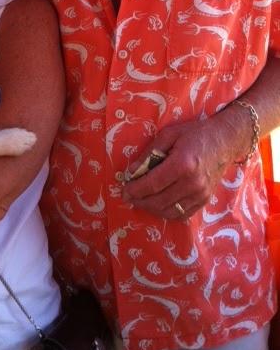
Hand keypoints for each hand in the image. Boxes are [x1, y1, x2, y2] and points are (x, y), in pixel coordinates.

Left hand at [122, 115, 237, 219]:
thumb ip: (149, 153)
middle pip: (159, 201)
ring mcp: (201, 194)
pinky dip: (167, 213)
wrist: (225, 141)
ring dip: (151, 209)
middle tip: (129, 196)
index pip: (152, 184)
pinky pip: (182, 214)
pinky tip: (157, 205)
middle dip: (140, 201)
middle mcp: (193, 183)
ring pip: (169, 211)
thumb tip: (131, 171)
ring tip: (141, 200)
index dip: (135, 189)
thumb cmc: (195, 134)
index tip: (124, 189)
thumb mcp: (169, 135)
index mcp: (182, 164)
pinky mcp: (205, 200)